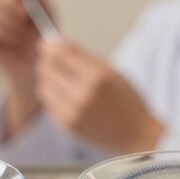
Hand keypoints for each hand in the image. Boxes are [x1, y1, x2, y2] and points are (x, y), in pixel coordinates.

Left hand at [36, 40, 164, 153]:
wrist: (135, 134)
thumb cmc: (126, 100)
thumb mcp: (112, 70)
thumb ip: (83, 56)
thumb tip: (54, 44)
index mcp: (97, 77)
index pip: (60, 54)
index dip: (51, 46)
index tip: (48, 43)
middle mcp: (83, 95)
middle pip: (47, 68)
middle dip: (48, 61)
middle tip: (54, 60)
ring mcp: (73, 112)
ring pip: (44, 86)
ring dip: (49, 79)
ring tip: (64, 80)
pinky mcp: (66, 125)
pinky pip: (48, 103)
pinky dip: (53, 96)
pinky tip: (67, 96)